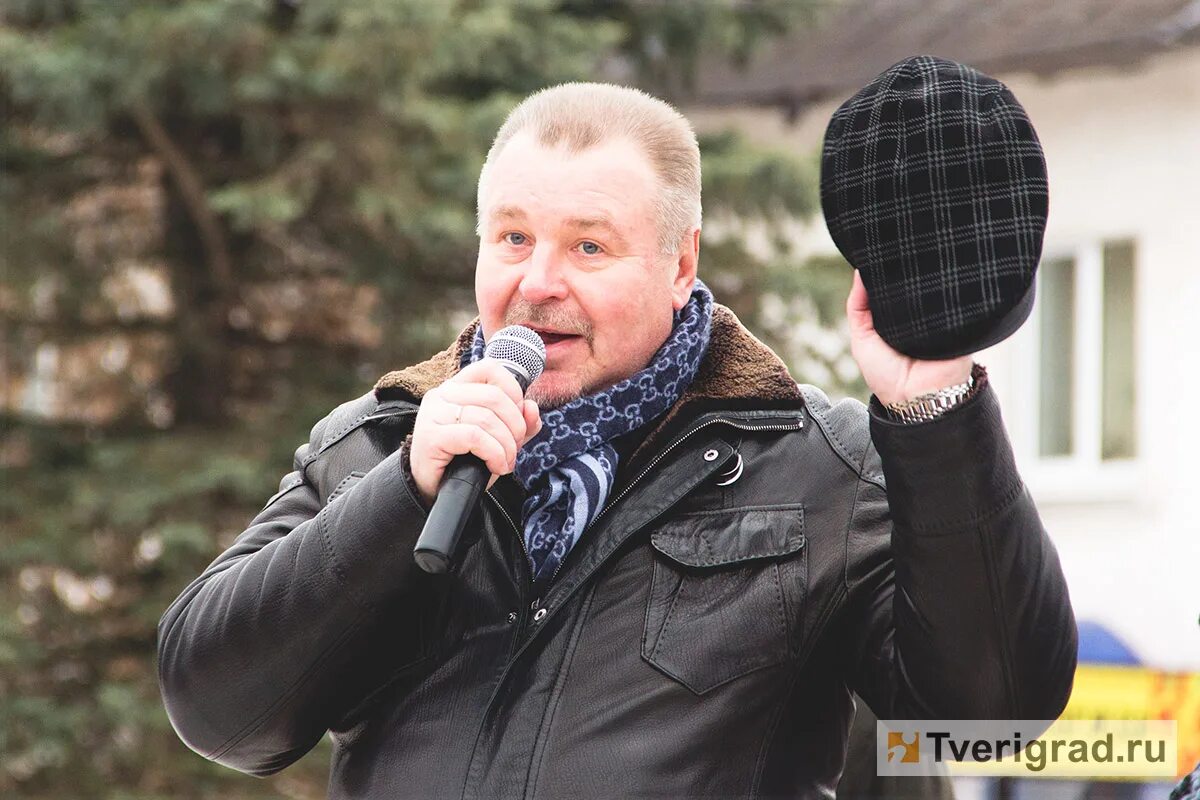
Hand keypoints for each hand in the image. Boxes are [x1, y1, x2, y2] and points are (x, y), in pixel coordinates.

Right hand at [409, 359, 542, 505]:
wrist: (433, 490)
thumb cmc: (464, 461)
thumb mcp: (498, 439)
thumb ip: (519, 423)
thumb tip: (531, 408)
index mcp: (458, 388)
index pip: (490, 368)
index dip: (513, 390)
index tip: (518, 418)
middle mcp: (442, 395)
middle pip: (494, 396)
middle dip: (515, 425)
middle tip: (515, 448)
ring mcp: (433, 414)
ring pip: (486, 418)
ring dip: (506, 445)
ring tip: (506, 462)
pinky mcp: (431, 436)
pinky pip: (474, 437)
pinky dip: (494, 453)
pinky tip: (496, 466)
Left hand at [846, 270, 973, 405]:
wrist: (916, 400)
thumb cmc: (887, 376)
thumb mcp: (862, 340)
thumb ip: (858, 308)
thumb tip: (860, 271)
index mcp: (900, 317)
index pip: (897, 286)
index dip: (889, 273)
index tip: (882, 256)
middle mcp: (922, 315)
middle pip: (916, 285)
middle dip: (906, 274)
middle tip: (898, 260)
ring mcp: (943, 318)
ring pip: (935, 291)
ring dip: (925, 284)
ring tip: (914, 278)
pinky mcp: (961, 323)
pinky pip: (954, 303)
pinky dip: (944, 297)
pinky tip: (933, 291)